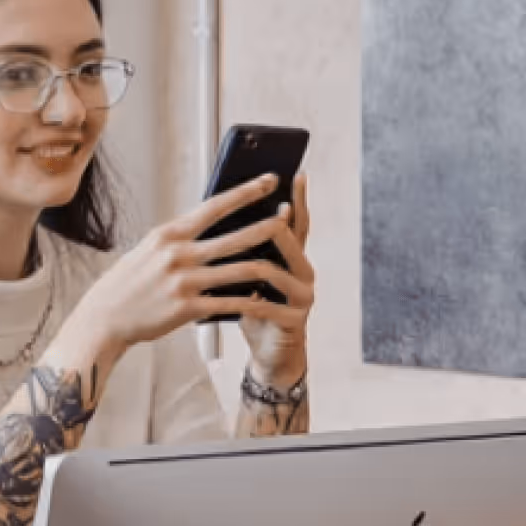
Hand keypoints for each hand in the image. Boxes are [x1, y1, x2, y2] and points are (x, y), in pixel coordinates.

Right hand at [63, 177, 302, 359]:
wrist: (104, 318)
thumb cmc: (129, 282)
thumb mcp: (150, 250)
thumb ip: (180, 238)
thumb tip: (210, 222)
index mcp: (169, 234)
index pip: (215, 206)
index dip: (246, 192)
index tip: (269, 180)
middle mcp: (178, 254)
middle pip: (235, 236)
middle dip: (267, 225)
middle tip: (288, 216)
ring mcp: (184, 282)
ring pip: (239, 269)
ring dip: (267, 264)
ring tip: (286, 260)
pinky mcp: (188, 308)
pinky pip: (229, 303)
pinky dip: (250, 300)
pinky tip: (264, 298)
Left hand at [236, 172, 314, 384]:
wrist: (269, 350)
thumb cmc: (253, 307)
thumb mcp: (246, 274)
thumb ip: (243, 248)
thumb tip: (222, 211)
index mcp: (292, 256)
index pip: (296, 221)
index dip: (297, 198)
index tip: (296, 174)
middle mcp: (303, 271)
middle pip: (291, 240)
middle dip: (275, 224)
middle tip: (266, 208)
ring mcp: (302, 296)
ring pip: (278, 271)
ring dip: (256, 263)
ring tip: (236, 254)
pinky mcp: (295, 320)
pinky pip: (270, 306)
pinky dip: (251, 301)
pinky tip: (235, 297)